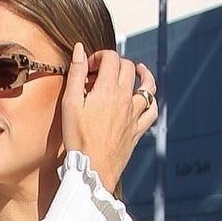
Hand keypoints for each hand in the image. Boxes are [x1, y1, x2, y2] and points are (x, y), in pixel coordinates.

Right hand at [60, 45, 157, 191]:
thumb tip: (79, 50)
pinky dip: (151, 101)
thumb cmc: (78, 140)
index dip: (99, 56)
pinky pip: (152, 111)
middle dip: (114, 63)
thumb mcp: (70, 104)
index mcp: (108, 89)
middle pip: (127, 67)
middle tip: (101, 73)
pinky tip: (146, 99)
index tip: (88, 67)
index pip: (111, 57)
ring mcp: (134, 114)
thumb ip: (75, 74)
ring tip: (137, 70)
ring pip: (147, 86)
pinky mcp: (138, 130)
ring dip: (142, 74)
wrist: (93, 170)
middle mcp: (125, 98)